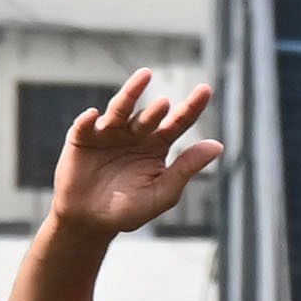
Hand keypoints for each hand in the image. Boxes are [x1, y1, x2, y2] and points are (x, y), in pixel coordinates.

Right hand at [52, 71, 220, 236]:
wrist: (92, 220)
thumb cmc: (129, 210)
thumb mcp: (163, 192)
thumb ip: (187, 168)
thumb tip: (218, 146)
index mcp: (157, 146)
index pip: (178, 123)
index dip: (192, 107)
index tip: (206, 89)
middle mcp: (134, 134)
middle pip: (150, 116)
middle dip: (157, 110)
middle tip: (165, 105)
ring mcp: (108, 132)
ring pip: (120, 110)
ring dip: (130, 96)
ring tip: (143, 80)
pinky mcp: (82, 136)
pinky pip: (85, 125)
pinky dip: (88, 120)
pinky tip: (93, 116)